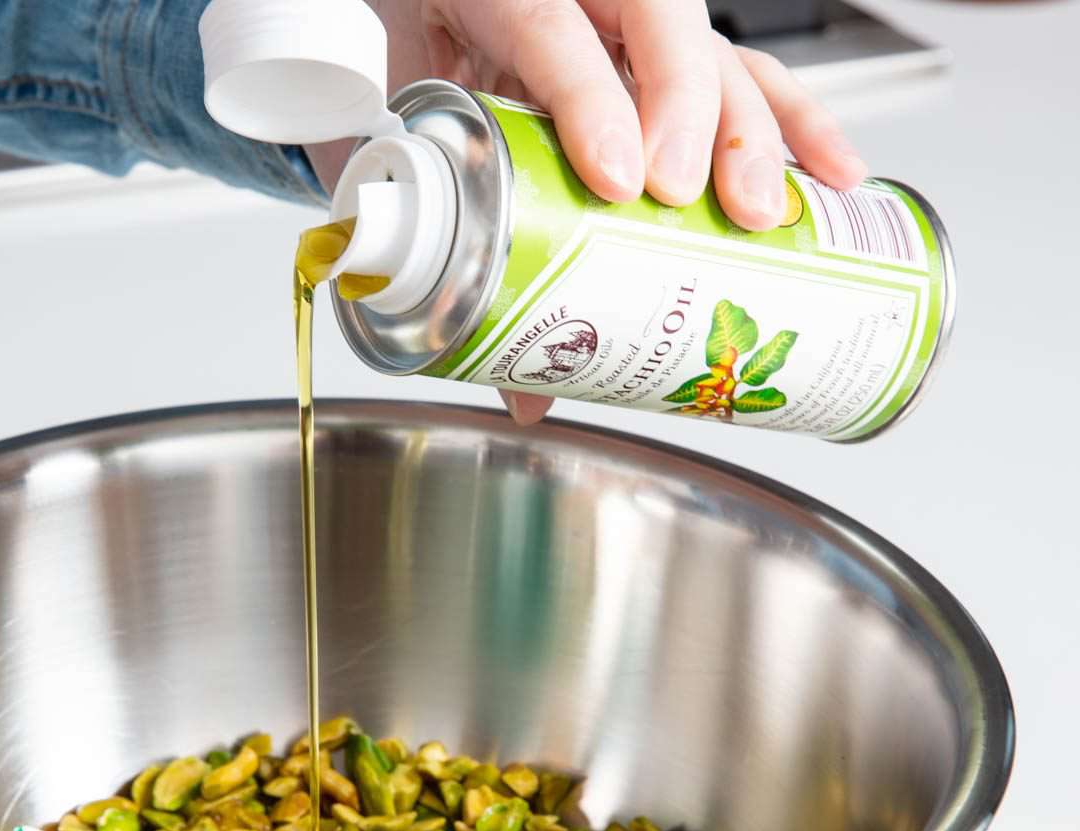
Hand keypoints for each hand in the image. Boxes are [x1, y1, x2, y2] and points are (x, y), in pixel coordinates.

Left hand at [306, 0, 866, 425]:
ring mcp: (636, 21)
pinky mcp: (675, 51)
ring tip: (768, 215)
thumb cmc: (421, 50)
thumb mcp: (411, 126)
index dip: (592, 105)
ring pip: (718, 58)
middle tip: (684, 204)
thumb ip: (439, 224)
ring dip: (756, 139)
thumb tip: (503, 376)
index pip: (554, 35)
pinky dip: (799, 125)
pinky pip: (750, 74)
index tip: (617, 180)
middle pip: (663, 37)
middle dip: (692, 128)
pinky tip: (836, 179)